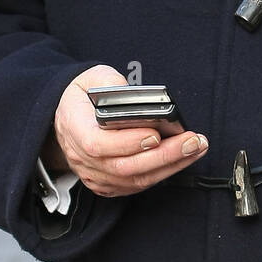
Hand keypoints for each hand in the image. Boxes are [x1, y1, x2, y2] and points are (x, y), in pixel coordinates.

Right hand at [47, 65, 207, 197]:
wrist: (66, 119)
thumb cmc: (82, 97)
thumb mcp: (90, 77)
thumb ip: (109, 82)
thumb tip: (132, 94)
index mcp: (74, 128)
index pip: (98, 144)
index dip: (128, 142)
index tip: (156, 134)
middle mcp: (81, 158)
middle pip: (124, 167)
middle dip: (164, 155)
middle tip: (192, 141)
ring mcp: (94, 175)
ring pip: (135, 180)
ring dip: (171, 165)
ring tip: (196, 148)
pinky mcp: (107, 184)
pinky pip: (137, 184)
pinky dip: (163, 173)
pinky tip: (183, 159)